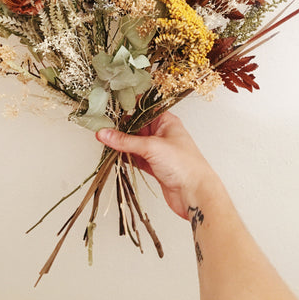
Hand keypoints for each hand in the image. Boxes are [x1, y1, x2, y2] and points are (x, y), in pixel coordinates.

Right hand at [96, 111, 216, 219]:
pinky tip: (115, 156)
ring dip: (122, 144)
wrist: (195, 194)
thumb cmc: (183, 164)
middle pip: (137, 126)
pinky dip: (126, 157)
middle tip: (103, 126)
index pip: (144, 109)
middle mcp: (162, 134)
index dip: (129, 106)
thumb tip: (104, 133)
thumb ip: (125, 141)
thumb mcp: (151, 147)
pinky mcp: (154, 166)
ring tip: (105, 142)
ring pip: (135, 143)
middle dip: (121, 127)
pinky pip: (136, 158)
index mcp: (166, 121)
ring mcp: (158, 151)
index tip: (111, 106)